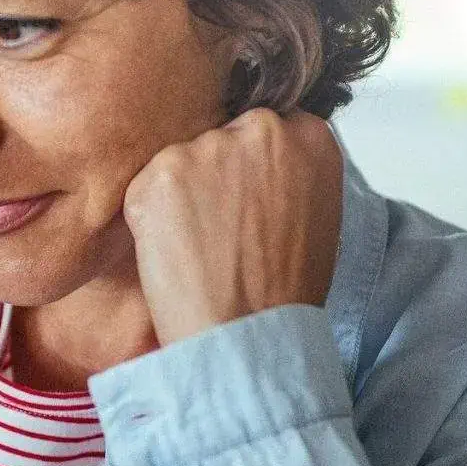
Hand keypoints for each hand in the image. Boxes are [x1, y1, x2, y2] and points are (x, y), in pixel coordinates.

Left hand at [121, 108, 343, 347]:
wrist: (247, 336)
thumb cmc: (285, 293)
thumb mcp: (319, 217)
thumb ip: (292, 175)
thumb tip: (261, 165)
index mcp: (310, 137)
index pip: (271, 128)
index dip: (254, 167)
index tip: (250, 198)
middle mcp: (263, 129)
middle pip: (224, 136)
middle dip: (217, 174)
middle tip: (221, 230)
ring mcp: (210, 147)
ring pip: (184, 161)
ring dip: (183, 197)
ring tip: (200, 249)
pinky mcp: (163, 171)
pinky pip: (147, 187)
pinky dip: (151, 218)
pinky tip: (175, 253)